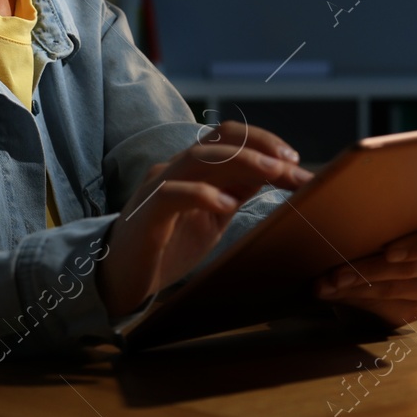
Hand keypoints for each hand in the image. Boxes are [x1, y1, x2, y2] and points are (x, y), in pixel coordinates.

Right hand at [97, 121, 312, 317]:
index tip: (296, 163)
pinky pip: (173, 194)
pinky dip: (203, 195)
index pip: (230, 137)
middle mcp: (176, 169)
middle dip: (263, 148)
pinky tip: (227, 206)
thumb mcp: (213, 216)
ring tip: (273, 173)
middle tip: (294, 167)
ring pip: (200, 158)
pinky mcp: (146, 214)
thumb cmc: (168, 244)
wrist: (120, 279)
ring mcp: (158, 188)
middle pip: (220, 140)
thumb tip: (278, 171)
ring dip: (242, 161)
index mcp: (194, 169)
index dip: (265, 141)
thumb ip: (237, 190)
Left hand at [313, 219, 416, 328]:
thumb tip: (326, 190)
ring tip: (326, 283)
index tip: (388, 252)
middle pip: (408, 268)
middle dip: (366, 270)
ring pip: (393, 289)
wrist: (371, 261)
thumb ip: (372, 211)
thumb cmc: (378, 229)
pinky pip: (387, 308)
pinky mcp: (415, 308)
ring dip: (355, 287)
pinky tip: (335, 293)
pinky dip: (356, 299)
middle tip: (333, 273)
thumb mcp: (379, 217)